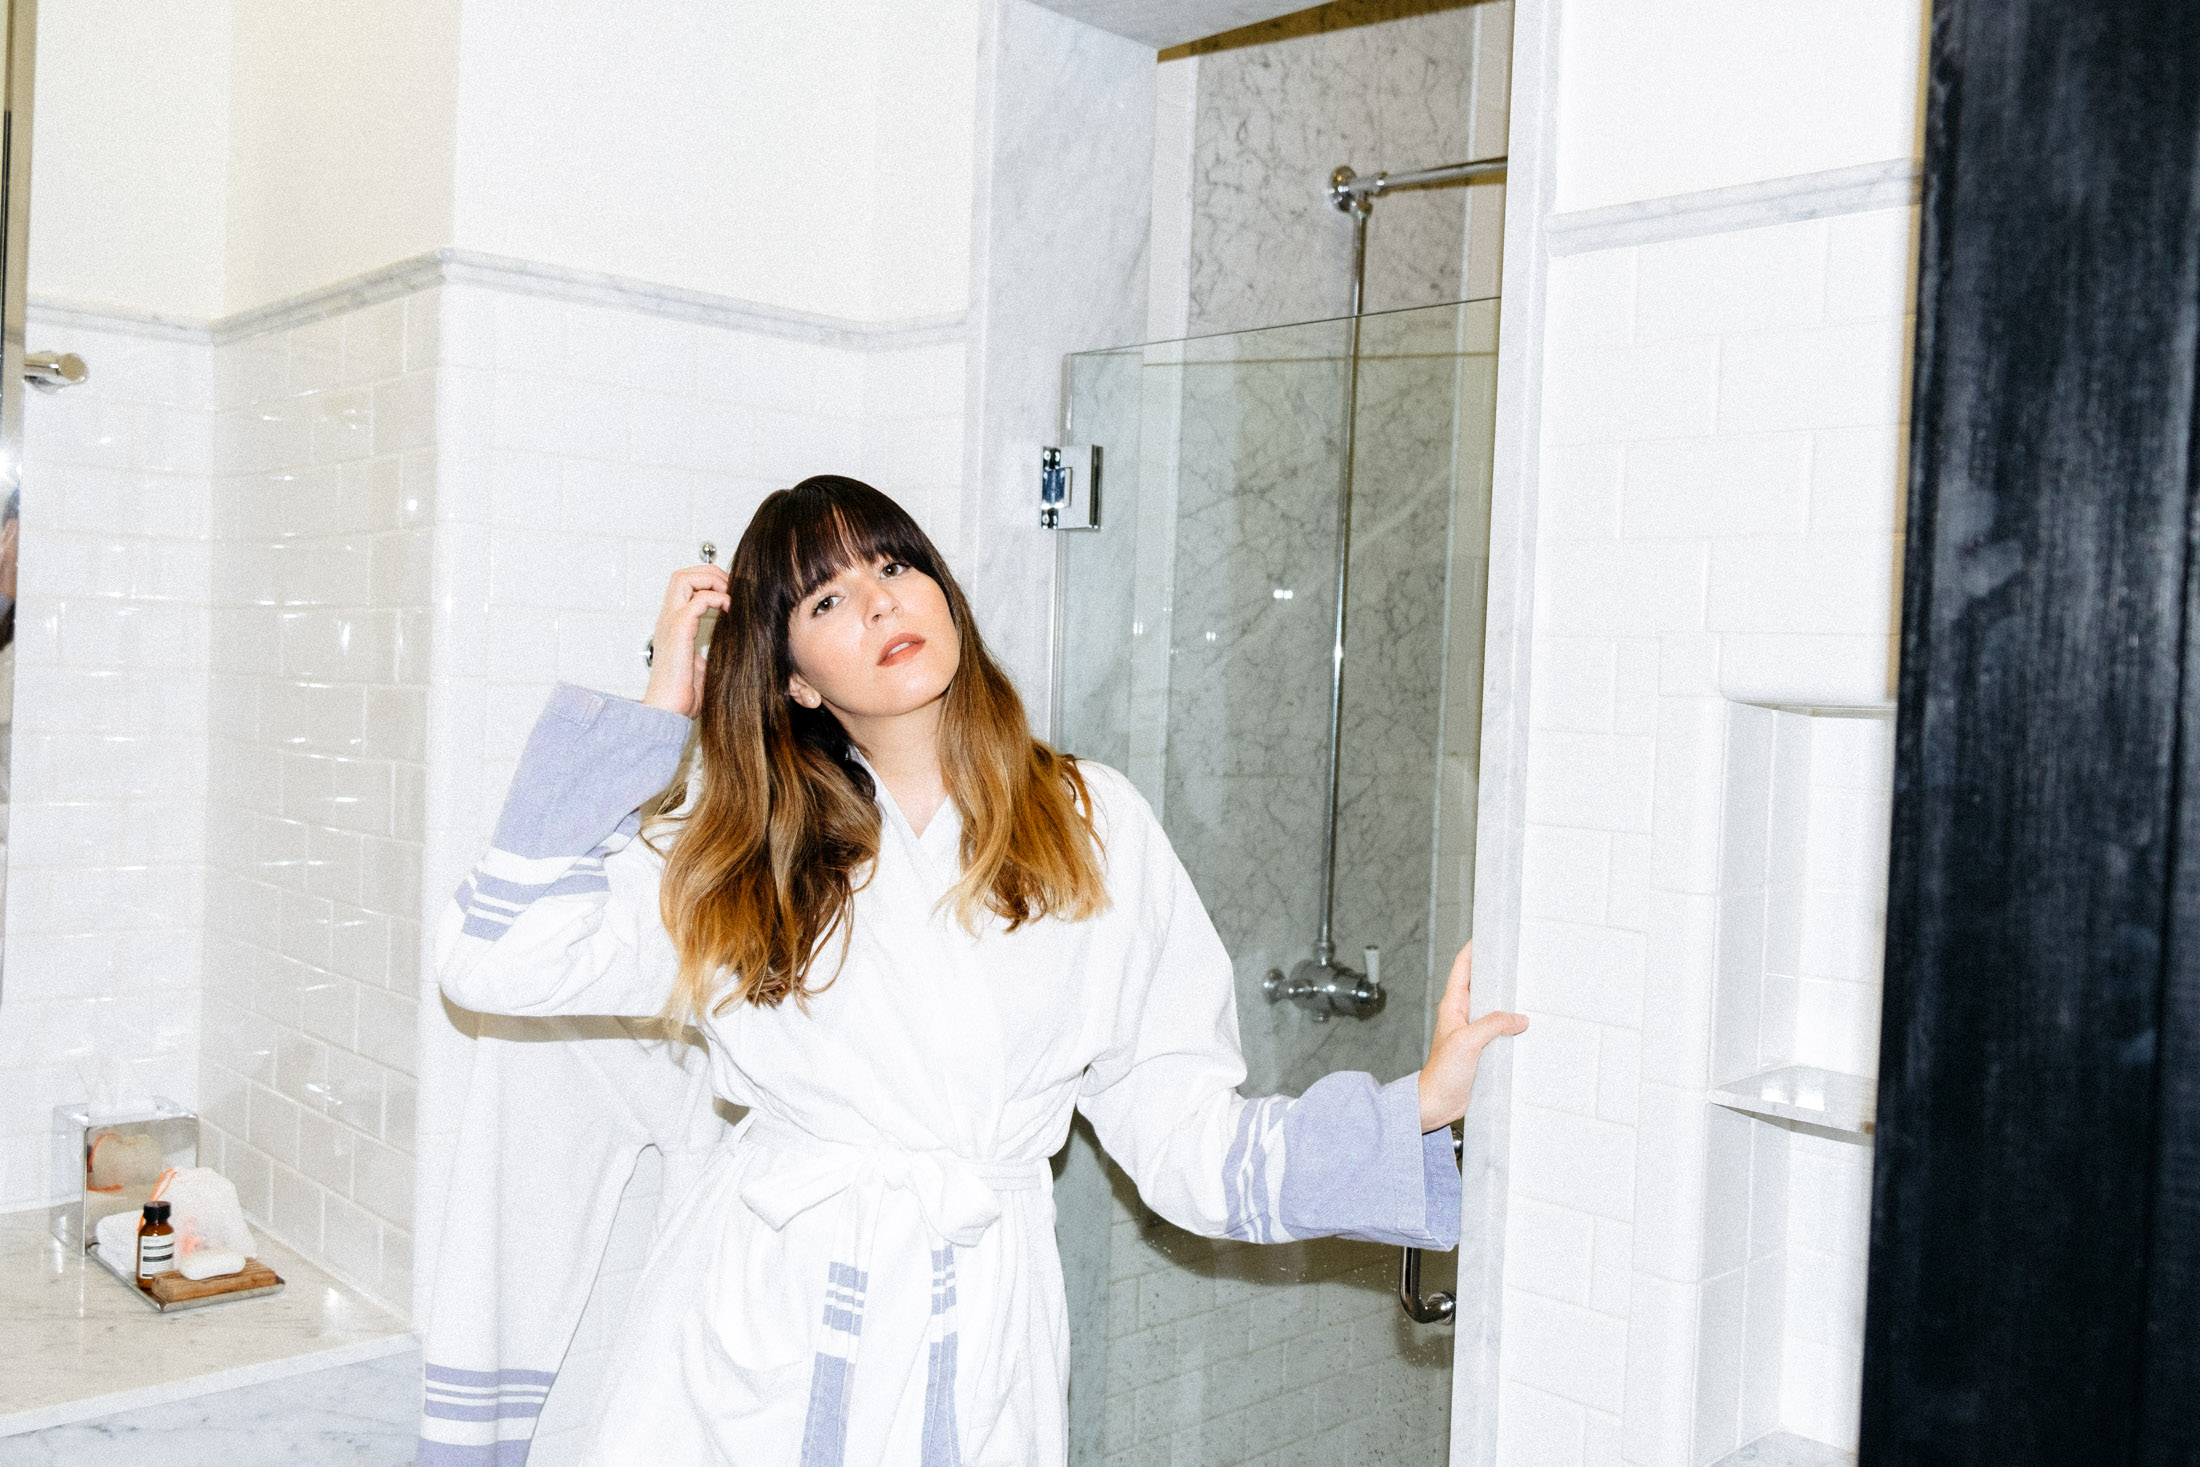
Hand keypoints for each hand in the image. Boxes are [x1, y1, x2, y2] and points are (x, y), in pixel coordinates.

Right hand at [641, 564, 730, 717]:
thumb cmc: (683, 696)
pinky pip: (696, 600)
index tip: (731, 592)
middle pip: (681, 575)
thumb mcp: (704, 666)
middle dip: (709, 572)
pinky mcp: (679, 631)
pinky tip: (729, 610)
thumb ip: (713, 651)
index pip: (684, 586)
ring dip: (711, 579)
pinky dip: (716, 598)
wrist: (668, 711)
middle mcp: (668, 619)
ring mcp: (671, 623)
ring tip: (729, 594)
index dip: (707, 580)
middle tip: (732, 587)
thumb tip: (735, 648)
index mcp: (673, 625)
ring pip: (683, 579)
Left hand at [1417, 941, 1528, 1131]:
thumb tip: (1518, 1018)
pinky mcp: (1481, 1050)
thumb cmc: (1441, 1074)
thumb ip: (1493, 1025)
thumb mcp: (1467, 1043)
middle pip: (1482, 986)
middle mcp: (1462, 1016)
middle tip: (1517, 960)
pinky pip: (1499, 1031)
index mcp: (1453, 1006)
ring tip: (1528, 991)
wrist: (1436, 1104)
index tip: (1488, 934)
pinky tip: (1526, 1028)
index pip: (1463, 968)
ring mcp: (1472, 1033)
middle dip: (1497, 973)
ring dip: (1508, 1002)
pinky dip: (1512, 1027)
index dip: (1474, 949)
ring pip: (1493, 1009)